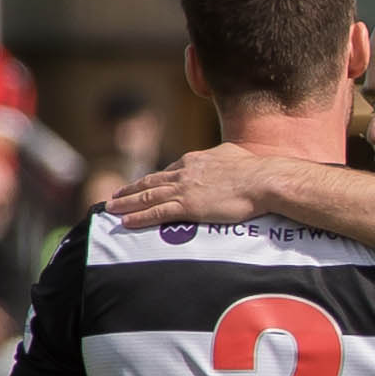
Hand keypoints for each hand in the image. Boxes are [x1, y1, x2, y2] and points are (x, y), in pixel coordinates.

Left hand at [100, 146, 286, 231]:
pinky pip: (157, 213)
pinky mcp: (188, 207)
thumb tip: (227, 158)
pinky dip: (139, 216)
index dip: (152, 180)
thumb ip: (222, 158)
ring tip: (112, 208)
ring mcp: (184, 190)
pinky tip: (127, 221)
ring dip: (127, 203)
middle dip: (131, 190)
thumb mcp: (233, 155)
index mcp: (194, 161)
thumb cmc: (256, 170)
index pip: (168, 172)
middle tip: (116, 196)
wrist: (263, 181)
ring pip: (147, 197)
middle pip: (150, 183)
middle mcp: (183, 173)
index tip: (142, 185)